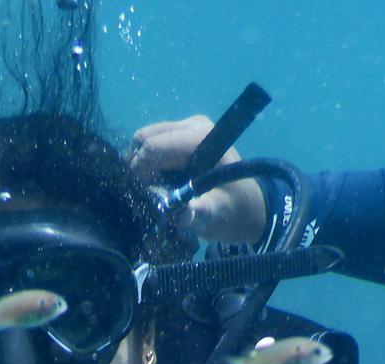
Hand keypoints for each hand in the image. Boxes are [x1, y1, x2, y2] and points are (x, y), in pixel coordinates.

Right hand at [129, 115, 266, 245]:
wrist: (247, 205)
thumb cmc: (232, 211)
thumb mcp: (215, 216)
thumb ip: (196, 213)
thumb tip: (178, 213)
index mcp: (201, 139)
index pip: (154, 146)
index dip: (139, 171)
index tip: (141, 195)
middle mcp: (192, 126)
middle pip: (144, 138)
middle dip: (137, 166)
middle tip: (144, 193)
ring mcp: (186, 128)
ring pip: (144, 140)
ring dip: (141, 166)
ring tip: (152, 190)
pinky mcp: (182, 136)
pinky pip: (152, 144)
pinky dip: (147, 164)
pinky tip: (158, 183)